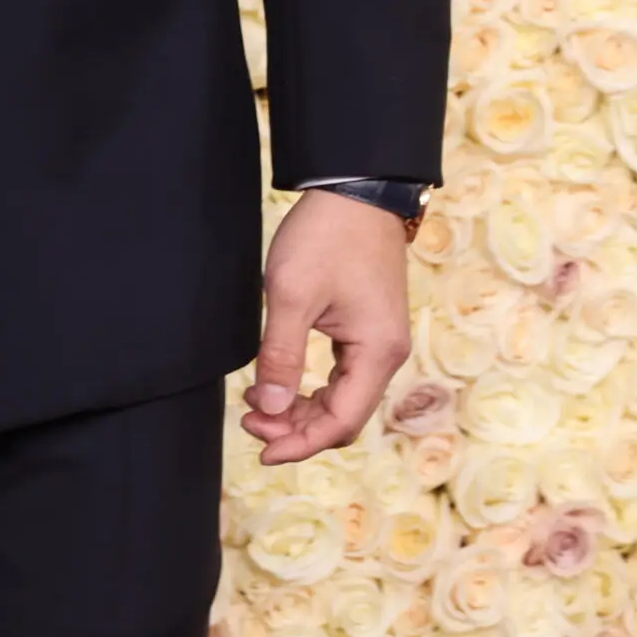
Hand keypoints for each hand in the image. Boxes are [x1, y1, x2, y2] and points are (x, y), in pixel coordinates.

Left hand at [242, 188, 411, 464]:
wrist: (356, 187)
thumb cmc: (327, 235)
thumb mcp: (292, 293)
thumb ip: (281, 355)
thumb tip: (272, 411)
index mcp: (378, 352)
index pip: (342, 422)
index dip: (301, 443)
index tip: (260, 449)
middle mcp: (387, 353)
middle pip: (344, 416)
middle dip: (297, 428)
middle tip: (249, 421)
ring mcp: (380, 339)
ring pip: (342, 396)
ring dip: (301, 408)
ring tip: (256, 403)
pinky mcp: (369, 324)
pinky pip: (342, 373)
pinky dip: (310, 386)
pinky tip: (279, 379)